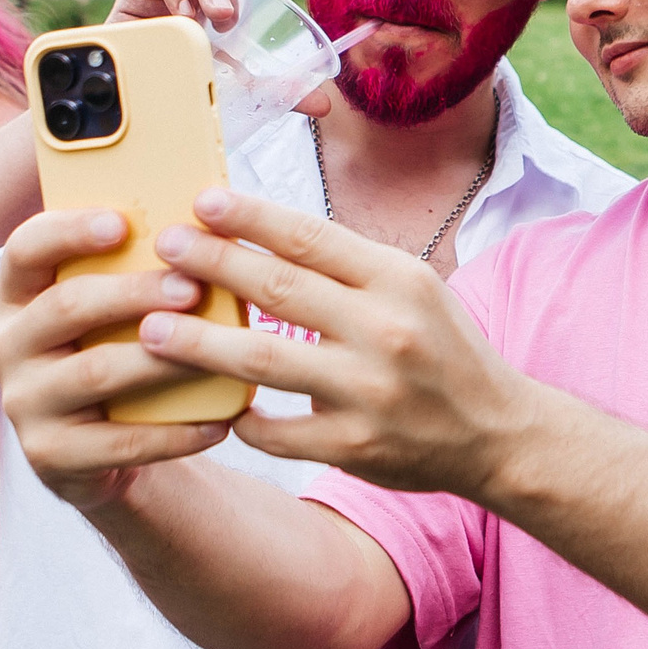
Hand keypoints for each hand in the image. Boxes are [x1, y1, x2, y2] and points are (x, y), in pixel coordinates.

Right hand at [0, 208, 230, 510]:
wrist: (104, 449)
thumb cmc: (117, 352)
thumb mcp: (112, 311)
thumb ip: (135, 270)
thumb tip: (206, 230)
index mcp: (18, 294)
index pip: (25, 248)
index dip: (69, 231)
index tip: (122, 223)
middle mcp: (7, 344)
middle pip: (66, 306)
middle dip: (134, 293)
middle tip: (192, 288)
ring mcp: (22, 402)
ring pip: (94, 372)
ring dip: (161, 360)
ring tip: (217, 351)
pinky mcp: (48, 455)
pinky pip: (118, 442)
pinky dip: (174, 433)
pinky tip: (219, 422)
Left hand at [138, 190, 543, 499]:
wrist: (497, 433)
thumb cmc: (443, 349)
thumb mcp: (412, 289)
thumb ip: (347, 268)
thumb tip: (260, 235)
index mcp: (399, 281)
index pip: (311, 237)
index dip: (250, 217)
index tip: (202, 201)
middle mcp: (386, 331)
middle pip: (278, 288)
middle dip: (211, 264)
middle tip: (163, 247)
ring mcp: (368, 392)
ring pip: (264, 361)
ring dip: (199, 343)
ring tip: (150, 328)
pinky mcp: (355, 446)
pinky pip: (277, 432)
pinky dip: (241, 419)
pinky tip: (213, 406)